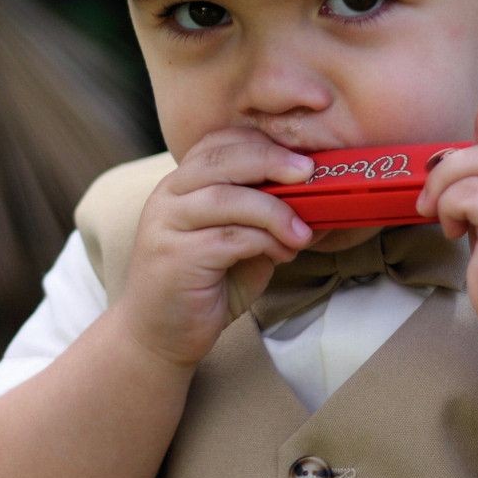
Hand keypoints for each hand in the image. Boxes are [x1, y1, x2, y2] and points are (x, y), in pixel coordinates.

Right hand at [116, 127, 313, 367]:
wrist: (159, 335)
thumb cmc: (207, 284)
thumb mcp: (242, 241)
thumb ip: (266, 217)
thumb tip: (319, 199)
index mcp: (183, 182)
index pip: (219, 142)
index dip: (261, 142)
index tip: (301, 156)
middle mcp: (168, 195)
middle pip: (221, 158)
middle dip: (271, 160)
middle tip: (309, 173)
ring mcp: (166, 225)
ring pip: (226, 197)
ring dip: (274, 211)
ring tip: (302, 232)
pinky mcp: (174, 258)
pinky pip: (228, 238)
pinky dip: (264, 241)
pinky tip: (282, 254)